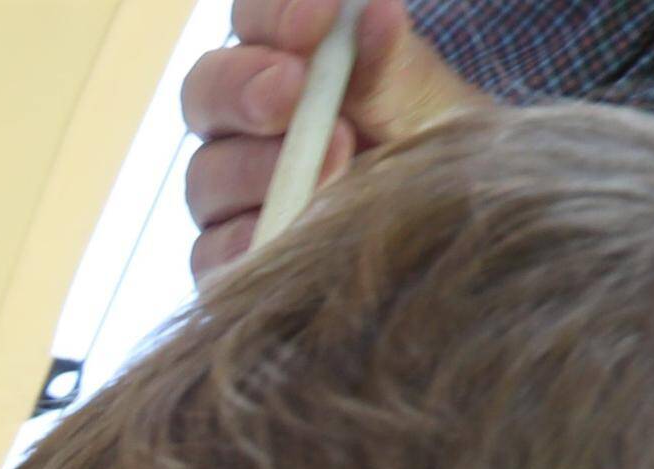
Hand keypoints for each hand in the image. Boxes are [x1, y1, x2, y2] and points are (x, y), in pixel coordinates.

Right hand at [177, 0, 484, 275]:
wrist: (448, 234)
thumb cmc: (431, 149)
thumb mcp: (423, 101)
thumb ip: (389, 62)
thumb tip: (376, 11)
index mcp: (282, 58)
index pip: (254, 18)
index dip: (275, 14)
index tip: (322, 16)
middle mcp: (242, 121)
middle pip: (205, 92)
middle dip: (244, 87)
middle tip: (291, 90)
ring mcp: (229, 192)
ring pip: (205, 175)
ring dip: (256, 169)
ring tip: (328, 164)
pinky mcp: (227, 259)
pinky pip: (210, 254)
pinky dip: (239, 245)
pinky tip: (278, 237)